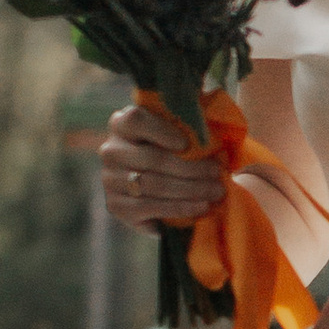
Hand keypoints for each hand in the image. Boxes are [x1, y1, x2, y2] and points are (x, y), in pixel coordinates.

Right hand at [101, 101, 224, 229]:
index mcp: (122, 124)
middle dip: (191, 168)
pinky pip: (150, 208)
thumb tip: (215, 128)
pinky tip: (200, 207)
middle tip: (218, 173)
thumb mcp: (177, 132)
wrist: (158, 188)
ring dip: (190, 190)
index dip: (161, 131)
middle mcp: (111, 151)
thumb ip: (189, 126)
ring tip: (216, 191)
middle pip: (152, 159)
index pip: (136, 120)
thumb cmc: (172, 152)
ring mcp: (110, 180)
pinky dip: (179, 208)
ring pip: (154, 185)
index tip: (186, 143)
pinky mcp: (116, 206)